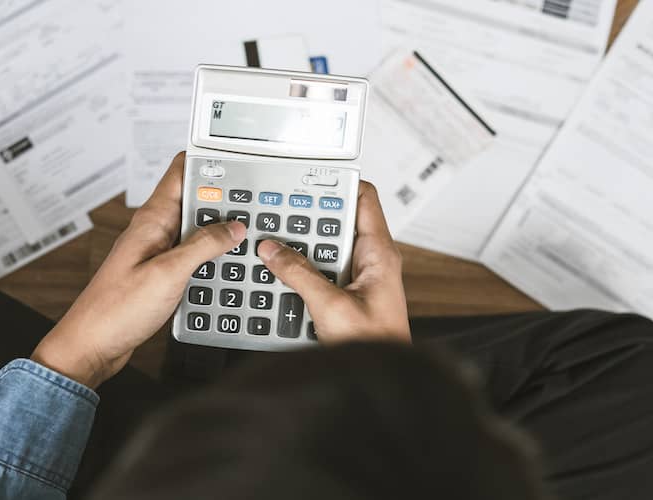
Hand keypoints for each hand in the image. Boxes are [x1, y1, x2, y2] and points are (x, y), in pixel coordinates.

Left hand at [31, 152, 245, 387]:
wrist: (93, 345)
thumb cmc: (117, 310)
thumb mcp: (168, 273)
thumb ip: (203, 246)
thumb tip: (233, 227)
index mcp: (152, 219)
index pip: (181, 170)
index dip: (209, 162)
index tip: (240, 164)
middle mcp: (155, 230)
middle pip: (195, 200)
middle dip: (224, 200)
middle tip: (256, 206)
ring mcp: (158, 251)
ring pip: (197, 230)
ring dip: (220, 232)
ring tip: (248, 236)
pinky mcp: (161, 273)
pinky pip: (192, 256)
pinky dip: (211, 258)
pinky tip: (227, 267)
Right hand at [256, 182, 409, 343]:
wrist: (378, 380)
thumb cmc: (373, 346)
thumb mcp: (330, 307)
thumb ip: (300, 275)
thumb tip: (274, 250)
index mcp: (379, 253)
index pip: (364, 198)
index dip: (337, 183)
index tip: (307, 180)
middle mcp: (371, 260)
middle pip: (338, 220)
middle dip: (309, 217)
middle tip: (280, 213)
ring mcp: (359, 277)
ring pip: (326, 247)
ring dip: (302, 247)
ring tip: (275, 242)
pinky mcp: (346, 294)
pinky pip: (321, 271)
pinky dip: (302, 269)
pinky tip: (282, 273)